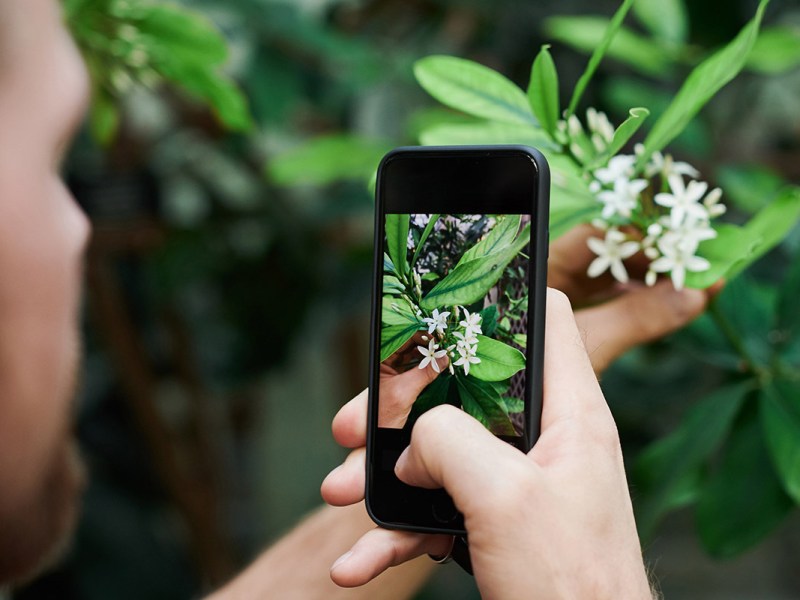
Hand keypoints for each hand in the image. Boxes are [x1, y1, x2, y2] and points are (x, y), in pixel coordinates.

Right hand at [321, 223, 718, 587]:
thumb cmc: (570, 584)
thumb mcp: (503, 497)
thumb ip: (449, 442)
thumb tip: (414, 444)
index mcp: (567, 414)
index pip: (543, 321)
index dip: (498, 297)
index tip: (442, 297)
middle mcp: (542, 440)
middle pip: (463, 392)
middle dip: (400, 408)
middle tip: (351, 424)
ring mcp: (515, 484)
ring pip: (438, 454)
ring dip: (381, 475)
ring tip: (338, 493)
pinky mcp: (494, 524)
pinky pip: (435, 512)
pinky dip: (394, 533)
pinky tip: (358, 561)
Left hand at [378, 333, 446, 427]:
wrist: (377, 434)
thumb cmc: (382, 414)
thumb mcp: (405, 391)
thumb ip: (424, 373)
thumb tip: (443, 358)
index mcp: (381, 359)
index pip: (401, 338)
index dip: (419, 334)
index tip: (436, 336)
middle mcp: (387, 362)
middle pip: (409, 344)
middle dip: (426, 343)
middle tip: (444, 344)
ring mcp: (395, 371)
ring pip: (415, 355)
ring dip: (429, 353)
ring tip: (444, 352)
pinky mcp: (403, 380)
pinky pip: (418, 366)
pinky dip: (428, 364)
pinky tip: (439, 364)